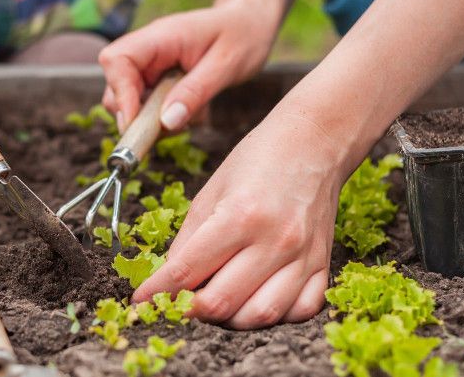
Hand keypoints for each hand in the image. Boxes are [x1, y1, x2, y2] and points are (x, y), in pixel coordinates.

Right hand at [98, 1, 277, 130]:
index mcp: (160, 37)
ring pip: (128, 99)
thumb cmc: (243, 34)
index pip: (117, 61)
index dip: (120, 94)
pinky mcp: (158, 79)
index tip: (135, 123)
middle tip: (165, 130)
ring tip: (185, 120)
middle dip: (133, 113)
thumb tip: (166, 122)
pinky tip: (188, 114)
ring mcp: (151, 65)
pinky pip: (146, 105)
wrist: (251, 22)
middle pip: (115, 84)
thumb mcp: (227, 65)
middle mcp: (148, 50)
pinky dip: (161, 118)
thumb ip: (196, 92)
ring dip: (149, 119)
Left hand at [133, 110, 348, 328]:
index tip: (140, 302)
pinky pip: (301, 311)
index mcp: (239, 216)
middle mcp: (274, 240)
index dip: (156, 293)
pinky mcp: (323, 264)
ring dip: (230, 321)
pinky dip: (274, 316)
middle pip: (221, 303)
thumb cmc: (258, 161)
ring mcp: (304, 256)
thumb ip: (188, 239)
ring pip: (261, 316)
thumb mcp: (210, 191)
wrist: (314, 143)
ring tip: (214, 306)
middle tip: (175, 305)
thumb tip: (167, 280)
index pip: (186, 271)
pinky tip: (256, 301)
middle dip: (188, 311)